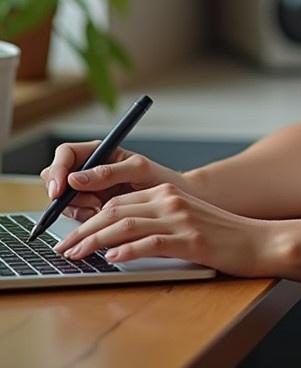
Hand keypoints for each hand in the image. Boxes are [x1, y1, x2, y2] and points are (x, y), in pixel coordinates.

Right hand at [40, 142, 190, 221]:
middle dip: (67, 194)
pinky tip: (103, 216)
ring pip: (63, 200)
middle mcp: (89, 170)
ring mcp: (87, 191)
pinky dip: (84, 219)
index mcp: (99, 153)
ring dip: (79, 209)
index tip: (60, 188)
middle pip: (57, 178)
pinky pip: (74, 215)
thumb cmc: (159, 180)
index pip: (66, 154)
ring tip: (103, 208)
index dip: (58, 169)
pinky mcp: (89, 209)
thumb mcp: (138, 170)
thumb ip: (108, 172)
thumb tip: (75, 178)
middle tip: (91, 204)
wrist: (172, 205)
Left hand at [52, 183, 273, 277]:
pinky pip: (152, 242)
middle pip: (116, 210)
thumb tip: (116, 241)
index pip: (117, 201)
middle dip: (84, 230)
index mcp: (168, 192)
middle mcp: (171, 200)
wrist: (259, 241)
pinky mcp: (190, 239)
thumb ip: (155, 223)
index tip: (70, 235)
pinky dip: (128, 250)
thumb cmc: (222, 235)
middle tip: (63, 248)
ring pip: (127, 224)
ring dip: (96, 241)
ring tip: (77, 255)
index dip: (89, 218)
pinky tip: (112, 259)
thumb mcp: (186, 220)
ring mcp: (181, 219)